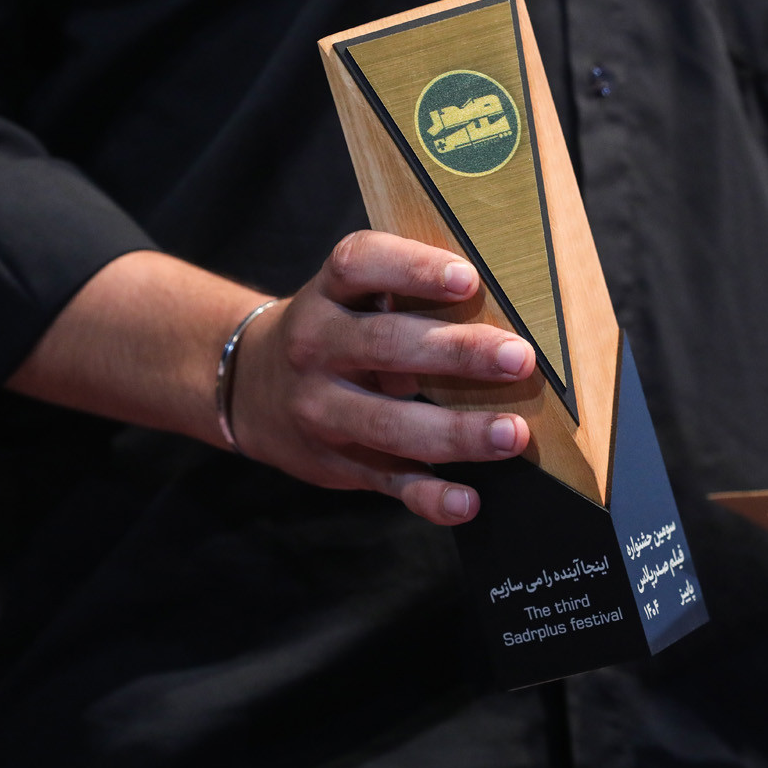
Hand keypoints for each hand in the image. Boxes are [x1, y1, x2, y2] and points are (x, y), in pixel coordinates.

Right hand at [232, 230, 535, 524]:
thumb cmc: (336, 330)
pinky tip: (468, 501)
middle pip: (386, 345)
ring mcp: (323, 411)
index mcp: (328, 295)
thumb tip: (511, 302)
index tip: (469, 278)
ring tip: (512, 435)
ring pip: (388, 424)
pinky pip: (387, 482)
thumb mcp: (350, 298)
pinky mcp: (338, 463)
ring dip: (456, 431)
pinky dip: (429, 497)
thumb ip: (408, 296)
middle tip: (519, 359)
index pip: (361, 266)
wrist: (248, 388)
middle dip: (458, 352)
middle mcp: (317, 348)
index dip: (414, 269)